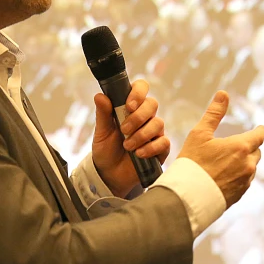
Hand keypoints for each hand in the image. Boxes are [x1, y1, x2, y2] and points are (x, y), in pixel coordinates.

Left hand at [92, 80, 169, 196]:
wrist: (109, 174)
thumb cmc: (106, 150)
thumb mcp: (101, 132)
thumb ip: (103, 114)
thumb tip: (100, 95)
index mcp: (130, 107)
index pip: (141, 88)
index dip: (138, 92)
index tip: (129, 105)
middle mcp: (145, 117)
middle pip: (152, 104)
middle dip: (138, 117)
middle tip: (124, 129)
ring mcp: (154, 132)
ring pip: (158, 123)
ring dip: (141, 134)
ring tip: (127, 146)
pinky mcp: (160, 148)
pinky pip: (164, 142)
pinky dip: (150, 147)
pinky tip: (138, 153)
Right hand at [178, 90, 263, 207]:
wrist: (187, 198)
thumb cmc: (192, 163)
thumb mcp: (200, 134)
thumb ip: (214, 113)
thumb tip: (223, 94)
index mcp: (241, 147)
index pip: (259, 136)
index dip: (259, 131)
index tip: (260, 128)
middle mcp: (248, 165)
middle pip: (256, 152)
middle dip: (250, 146)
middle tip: (239, 144)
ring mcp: (245, 182)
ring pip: (251, 168)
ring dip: (245, 162)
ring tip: (229, 162)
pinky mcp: (240, 195)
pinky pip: (245, 181)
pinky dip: (239, 176)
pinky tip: (225, 176)